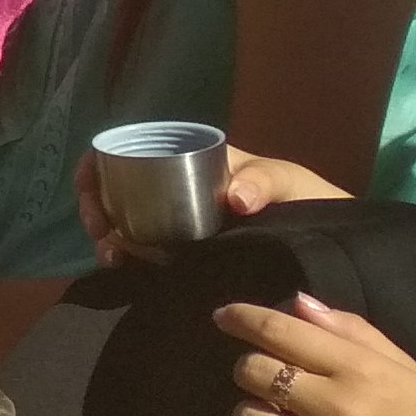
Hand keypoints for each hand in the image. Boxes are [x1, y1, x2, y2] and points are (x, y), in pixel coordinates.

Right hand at [73, 141, 353, 267]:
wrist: (328, 244)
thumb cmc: (309, 202)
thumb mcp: (290, 182)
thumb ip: (266, 180)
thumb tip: (233, 197)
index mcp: (194, 160)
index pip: (132, 150)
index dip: (98, 164)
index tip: (87, 185)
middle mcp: (177, 188)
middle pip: (116, 188)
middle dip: (94, 206)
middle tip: (100, 231)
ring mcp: (178, 222)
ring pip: (123, 221)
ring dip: (105, 234)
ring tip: (113, 255)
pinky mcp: (185, 254)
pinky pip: (142, 250)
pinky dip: (123, 255)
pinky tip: (123, 265)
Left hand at [215, 292, 415, 415]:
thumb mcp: (406, 370)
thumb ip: (352, 333)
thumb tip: (297, 303)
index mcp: (361, 371)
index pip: (280, 332)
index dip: (243, 318)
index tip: (224, 316)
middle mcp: (337, 409)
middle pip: (253, 372)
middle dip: (252, 370)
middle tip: (269, 380)